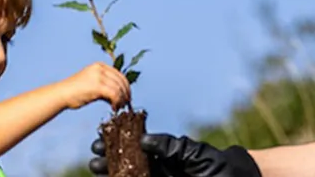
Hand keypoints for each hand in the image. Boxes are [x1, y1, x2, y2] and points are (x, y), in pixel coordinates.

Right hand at [54, 62, 130, 109]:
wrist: (61, 94)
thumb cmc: (75, 92)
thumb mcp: (92, 82)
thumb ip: (105, 84)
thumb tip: (120, 94)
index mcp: (99, 65)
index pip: (120, 75)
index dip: (126, 87)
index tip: (127, 96)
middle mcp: (100, 68)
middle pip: (122, 81)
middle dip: (126, 93)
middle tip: (126, 104)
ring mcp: (99, 76)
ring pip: (119, 88)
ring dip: (122, 100)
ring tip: (119, 107)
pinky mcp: (98, 86)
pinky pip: (115, 94)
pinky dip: (117, 102)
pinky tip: (114, 108)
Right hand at [87, 132, 261, 176]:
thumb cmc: (220, 168)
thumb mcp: (197, 154)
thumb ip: (172, 146)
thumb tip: (144, 141)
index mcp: (168, 158)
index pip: (138, 151)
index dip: (119, 146)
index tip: (102, 142)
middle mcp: (162, 171)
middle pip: (130, 166)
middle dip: (110, 161)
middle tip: (94, 159)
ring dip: (112, 174)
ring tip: (96, 170)